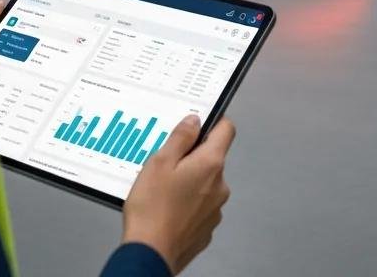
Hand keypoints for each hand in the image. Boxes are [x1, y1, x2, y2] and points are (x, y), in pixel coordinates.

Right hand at [122, 114, 234, 273]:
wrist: (150, 255)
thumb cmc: (152, 207)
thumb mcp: (159, 162)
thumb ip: (180, 138)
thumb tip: (195, 121)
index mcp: (211, 164)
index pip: (226, 130)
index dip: (213, 122)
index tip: (196, 125)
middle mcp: (220, 186)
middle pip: (212, 158)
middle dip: (192, 157)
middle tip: (166, 164)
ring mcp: (216, 210)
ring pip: (206, 184)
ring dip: (190, 181)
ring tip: (163, 190)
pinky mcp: (207, 229)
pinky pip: (201, 206)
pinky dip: (188, 203)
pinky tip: (167, 209)